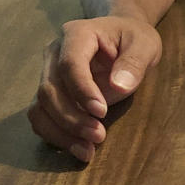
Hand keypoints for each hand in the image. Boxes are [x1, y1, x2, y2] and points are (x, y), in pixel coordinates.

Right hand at [28, 16, 161, 162]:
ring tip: (87, 150)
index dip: (82, 90)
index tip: (102, 112)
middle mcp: (54, 53)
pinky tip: (79, 148)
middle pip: (49, 90)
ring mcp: (48, 73)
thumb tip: (119, 86)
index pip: (69, 64)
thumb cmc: (133, 39)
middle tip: (99, 136)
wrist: (122, 38)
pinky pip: (41, 117)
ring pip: (39, 107)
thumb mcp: (145, 45)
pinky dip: (56, 136)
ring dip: (60, 132)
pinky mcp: (49, 93)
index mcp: (77, 34)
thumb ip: (134, 62)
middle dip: (72, 118)